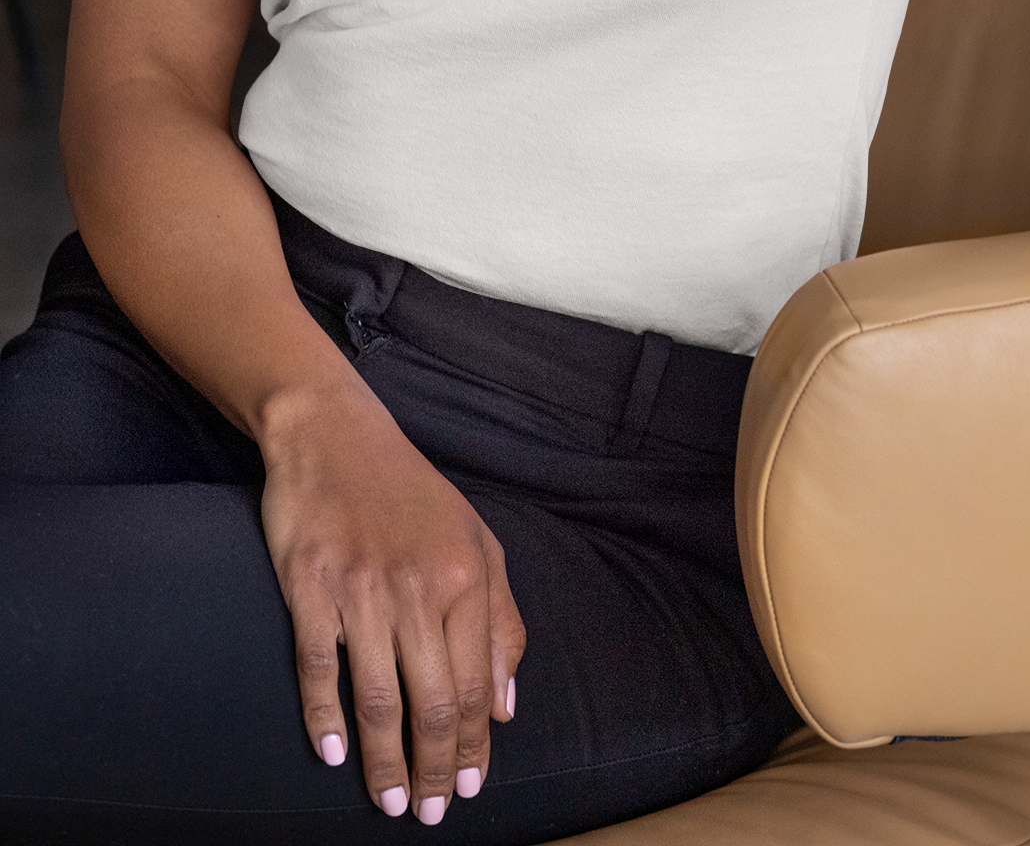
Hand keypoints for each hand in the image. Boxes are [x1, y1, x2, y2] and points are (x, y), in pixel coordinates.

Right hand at [260, 378, 524, 823]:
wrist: (336, 435)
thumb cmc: (412, 495)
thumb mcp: (477, 542)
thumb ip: (500, 620)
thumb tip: (507, 706)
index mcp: (467, 577)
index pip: (475, 685)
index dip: (472, 747)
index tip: (467, 789)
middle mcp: (419, 587)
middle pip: (430, 701)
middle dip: (432, 769)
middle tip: (426, 814)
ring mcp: (361, 587)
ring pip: (376, 697)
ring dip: (383, 760)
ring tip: (388, 801)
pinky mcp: (309, 585)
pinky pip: (318, 666)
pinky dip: (324, 717)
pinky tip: (331, 754)